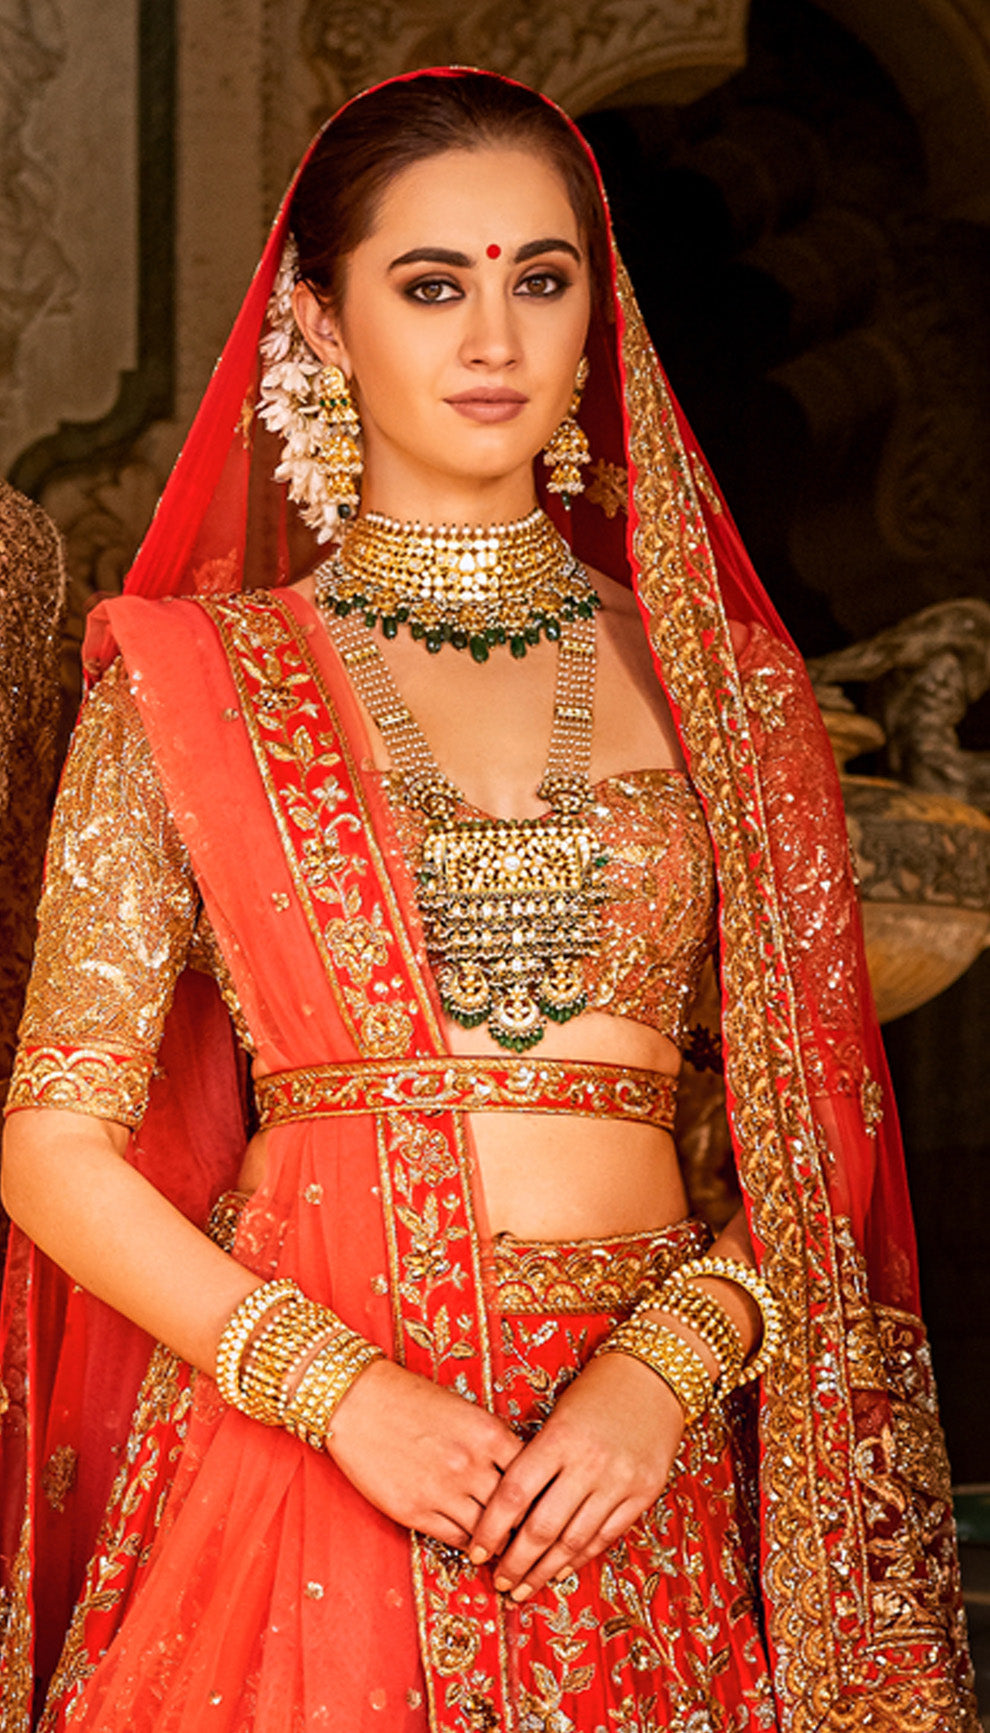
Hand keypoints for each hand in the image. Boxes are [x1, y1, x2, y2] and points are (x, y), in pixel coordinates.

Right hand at [328, 1358, 523, 1548]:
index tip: (545, 1509)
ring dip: (500, 1544)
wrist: (358, 1402)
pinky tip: (477, 1546)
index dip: (541, 1497)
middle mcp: (471, 1465)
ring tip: (509, 1552)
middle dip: (526, 1528)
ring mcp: (443, 1491)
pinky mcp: (416, 1512)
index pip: (532, 1478)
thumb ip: (492, 1443)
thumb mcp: (464, 1411)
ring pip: (489, 1533)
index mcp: (489, 1433)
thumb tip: (518, 1476)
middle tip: (534, 1541)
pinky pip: (458, 1539)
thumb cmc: (411, 1399)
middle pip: (516, 1511)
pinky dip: (471, 1545)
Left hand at [468, 1352, 684, 1598]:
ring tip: (524, 1587)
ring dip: (545, 1571)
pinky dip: (580, 1558)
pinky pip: (606, 1536)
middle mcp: (589, 1463)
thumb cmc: (596, 1390)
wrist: (654, 1375)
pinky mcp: (643, 1493)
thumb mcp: (558, 1415)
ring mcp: (619, 1481)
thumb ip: (537, 1459)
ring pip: (574, 1541)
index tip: (476, 1551)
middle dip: (516, 1562)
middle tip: (499, 1582)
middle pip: (542, 1527)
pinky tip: (561, 1570)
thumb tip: (507, 1512)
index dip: (492, 1528)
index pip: (515, 1493)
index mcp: (559, 1438)